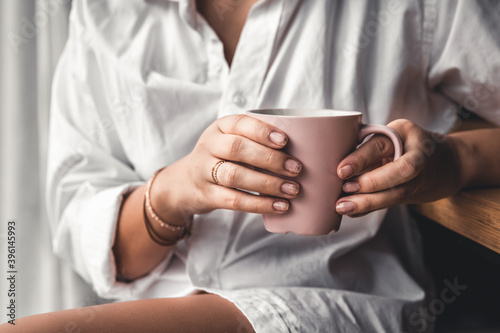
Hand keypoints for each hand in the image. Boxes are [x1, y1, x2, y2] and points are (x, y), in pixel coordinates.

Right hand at [152, 115, 302, 222]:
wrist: (185, 183)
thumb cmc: (222, 158)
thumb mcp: (232, 140)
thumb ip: (258, 141)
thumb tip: (307, 149)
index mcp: (220, 127)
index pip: (240, 123)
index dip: (262, 132)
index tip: (285, 141)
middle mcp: (209, 146)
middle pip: (237, 149)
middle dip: (270, 159)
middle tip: (296, 169)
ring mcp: (204, 171)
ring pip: (235, 175)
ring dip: (267, 183)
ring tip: (293, 190)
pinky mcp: (206, 195)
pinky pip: (234, 200)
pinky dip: (259, 204)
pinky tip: (280, 206)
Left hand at [335, 119, 464, 216]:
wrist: (447, 163)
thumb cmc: (404, 144)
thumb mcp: (391, 135)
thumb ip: (368, 147)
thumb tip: (330, 163)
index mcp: (405, 133)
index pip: (382, 144)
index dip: (361, 158)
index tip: (341, 170)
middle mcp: (416, 154)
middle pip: (399, 170)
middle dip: (370, 183)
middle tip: (344, 190)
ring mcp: (419, 177)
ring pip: (397, 192)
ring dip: (368, 202)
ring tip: (343, 206)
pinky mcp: (414, 194)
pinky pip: (392, 203)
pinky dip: (370, 209)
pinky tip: (352, 212)